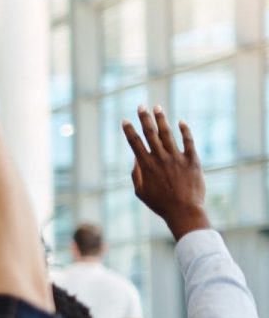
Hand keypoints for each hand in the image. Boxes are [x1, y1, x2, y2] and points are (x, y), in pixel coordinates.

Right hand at [122, 106, 209, 239]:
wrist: (184, 211)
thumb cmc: (160, 204)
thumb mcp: (141, 192)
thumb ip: (136, 174)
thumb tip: (135, 159)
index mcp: (146, 166)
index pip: (135, 143)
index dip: (129, 130)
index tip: (125, 120)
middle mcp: (160, 158)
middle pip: (150, 133)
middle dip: (144, 118)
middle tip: (141, 106)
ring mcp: (177, 158)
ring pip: (168, 134)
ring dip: (161, 119)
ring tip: (157, 108)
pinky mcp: (192, 161)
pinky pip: (188, 142)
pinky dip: (185, 131)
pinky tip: (181, 122)